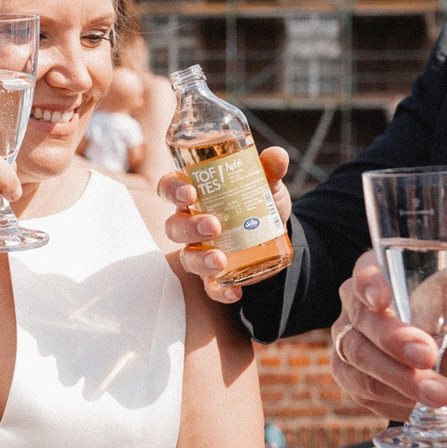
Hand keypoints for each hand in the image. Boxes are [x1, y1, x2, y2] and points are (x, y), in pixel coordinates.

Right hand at [156, 146, 292, 301]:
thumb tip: (277, 156)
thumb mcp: (266, 185)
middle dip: (189, 227)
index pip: (169, 189)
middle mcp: (191, 224)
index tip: (189, 191)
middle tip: (212, 226)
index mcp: (195, 196)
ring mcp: (201, 252)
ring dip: (200, 259)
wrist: (277, 236)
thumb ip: (269, 170)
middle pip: (174, 226)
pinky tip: (235, 291)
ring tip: (220, 260)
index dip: (172, 190)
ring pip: (187, 258)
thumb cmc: (258, 202)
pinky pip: (211, 287)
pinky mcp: (216, 276)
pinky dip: (221, 291)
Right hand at [327, 247, 446, 421]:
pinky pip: (363, 386)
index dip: (369, 283)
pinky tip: (422, 402)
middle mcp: (358, 307)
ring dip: (402, 377)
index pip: (367, 270)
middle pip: (364, 319)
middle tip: (428, 356)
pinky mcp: (349, 376)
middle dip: (395, 340)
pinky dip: (396, 395)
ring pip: (362, 357)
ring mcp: (348, 342)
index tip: (382, 300)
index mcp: (385, 278)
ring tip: (441, 393)